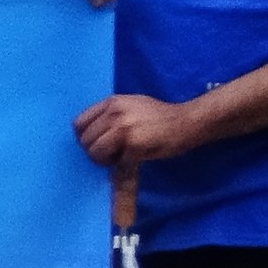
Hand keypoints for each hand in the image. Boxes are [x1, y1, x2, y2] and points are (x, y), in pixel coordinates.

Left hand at [75, 92, 205, 168]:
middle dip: (95, 150)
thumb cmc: (160, 116)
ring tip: (120, 156)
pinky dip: (120, 164)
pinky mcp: (133, 145)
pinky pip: (114, 161)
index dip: (86, 137)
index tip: (98, 142)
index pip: (79, 123)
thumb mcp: (131, 105)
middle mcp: (114, 113)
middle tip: (112, 153)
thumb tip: (88, 130)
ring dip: (104, 159)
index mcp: (112, 102)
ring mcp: (123, 128)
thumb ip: (110, 114)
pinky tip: (133, 158)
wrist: (188, 122)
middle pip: (85, 140)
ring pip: (94, 152)